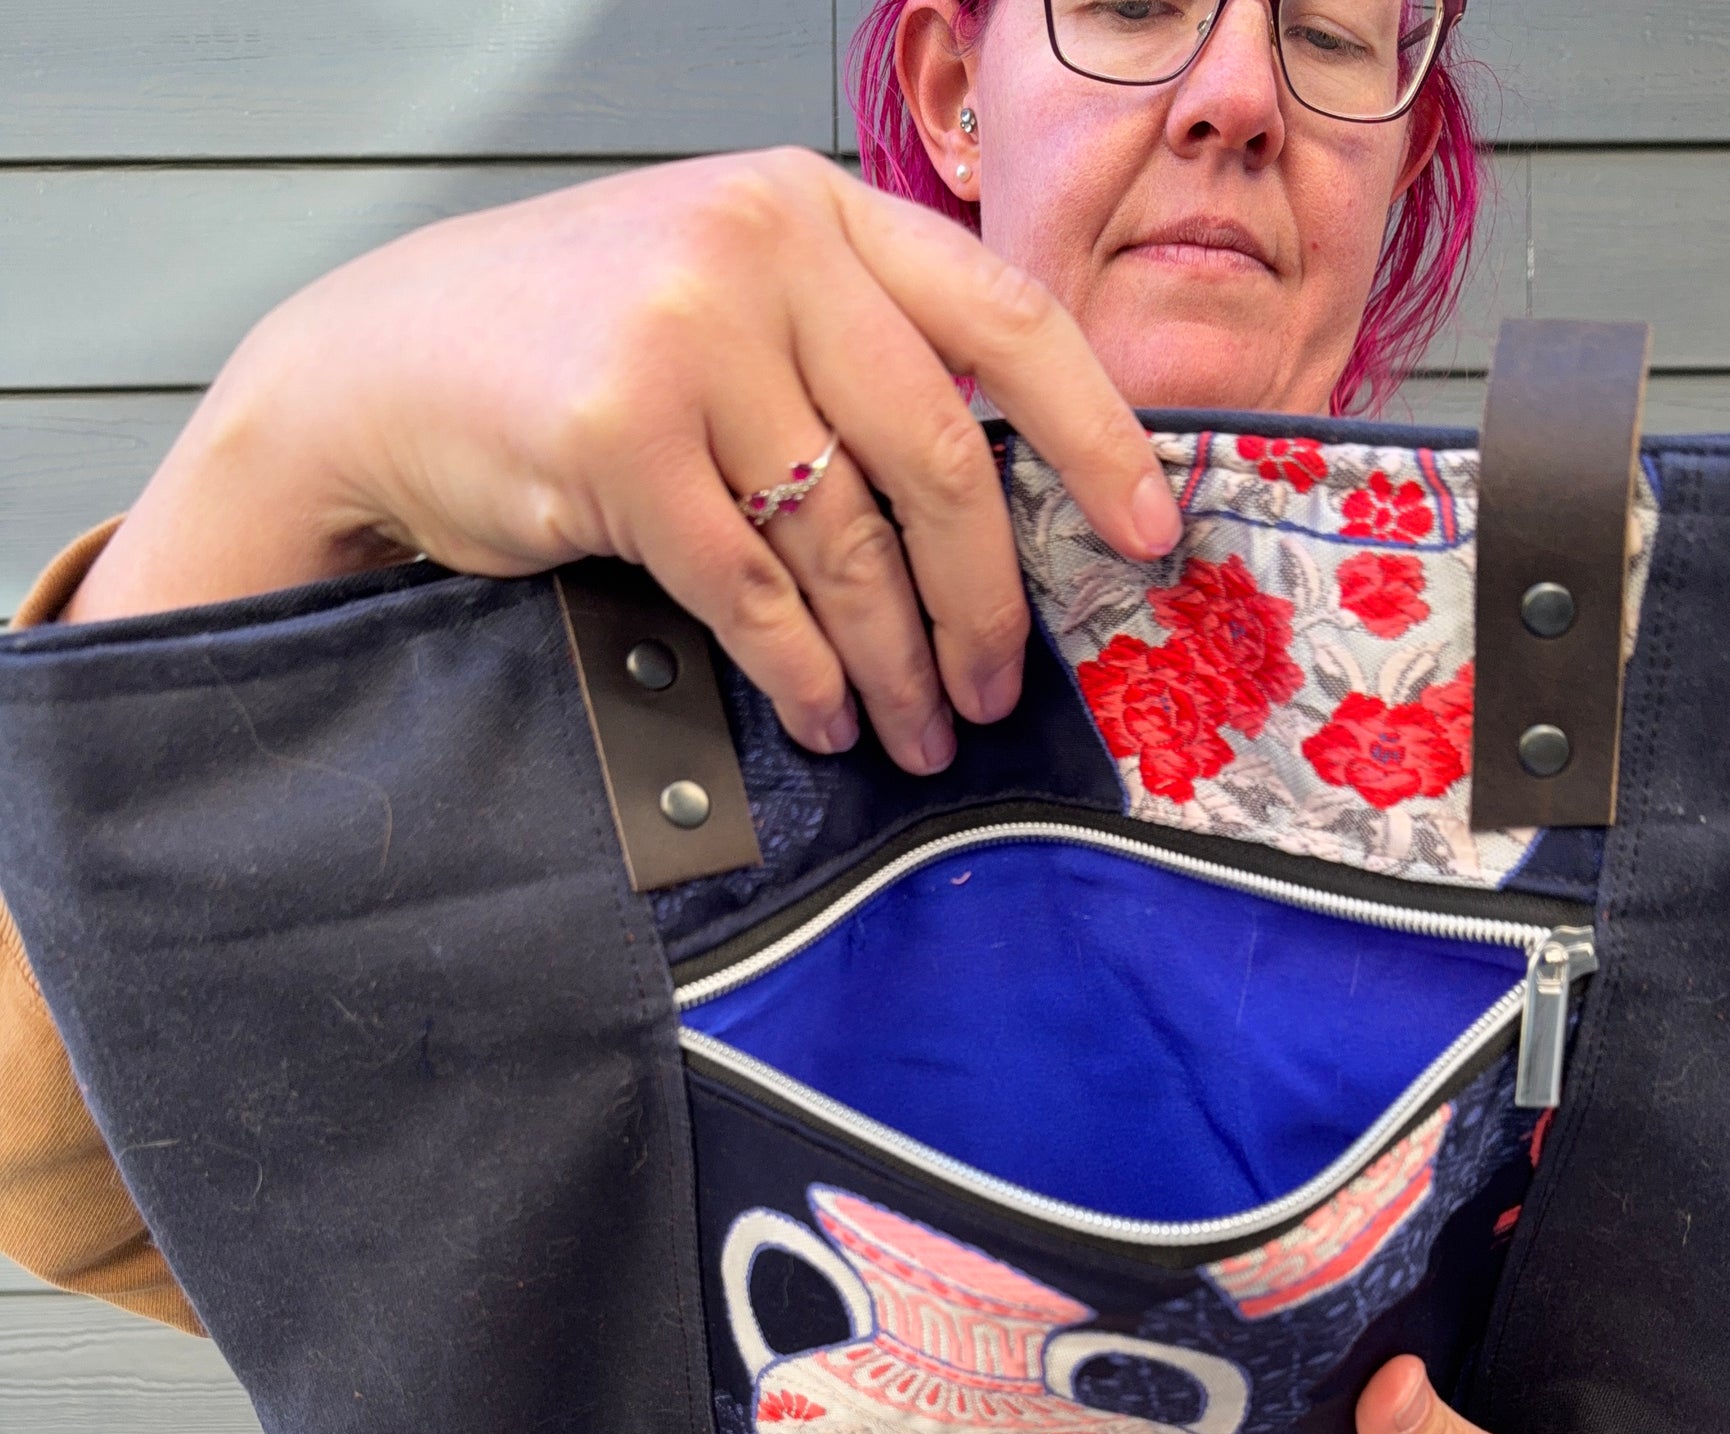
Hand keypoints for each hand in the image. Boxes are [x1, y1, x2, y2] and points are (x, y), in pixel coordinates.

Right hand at [63, 151, 1179, 776]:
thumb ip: (845, 350)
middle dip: (984, 599)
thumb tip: (992, 501)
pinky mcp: (618, 440)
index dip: (1097, 433)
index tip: (1149, 530)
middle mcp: (760, 249)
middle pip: (939, 455)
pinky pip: (758, 593)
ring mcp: (687, 337)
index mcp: (812, 206)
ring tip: (914, 730)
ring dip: (897, 663)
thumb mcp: (723, 294)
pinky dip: (806, 674)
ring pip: (850, 541)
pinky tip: (828, 717)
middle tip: (997, 689)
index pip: (1004, 315)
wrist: (378, 372)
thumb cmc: (564, 349)